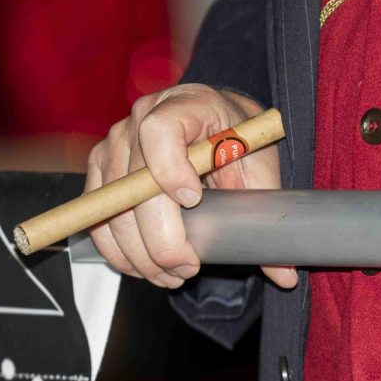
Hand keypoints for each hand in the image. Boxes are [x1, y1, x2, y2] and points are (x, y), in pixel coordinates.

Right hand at [85, 84, 296, 289]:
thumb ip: (267, 215)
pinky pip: (97, 216)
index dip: (170, 169)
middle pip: (134, 183)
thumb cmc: (237, 139)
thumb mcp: (260, 168)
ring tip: (172, 274)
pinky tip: (146, 267)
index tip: (193, 200)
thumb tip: (284, 275)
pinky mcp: (102, 168)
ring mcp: (115, 143)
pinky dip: (119, 250)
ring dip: (139, 253)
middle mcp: (141, 117)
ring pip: (112, 208)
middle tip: (187, 267)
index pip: (161, 130)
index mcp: (187, 105)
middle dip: (160, 237)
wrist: (216, 123)